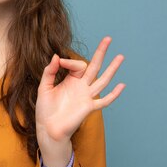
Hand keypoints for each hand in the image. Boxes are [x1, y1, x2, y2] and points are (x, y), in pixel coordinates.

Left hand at [35, 37, 124, 166]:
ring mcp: (86, 96)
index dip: (70, 61)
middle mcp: (81, 86)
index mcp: (71, 80)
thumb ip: (49, 72)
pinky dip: (113, 94)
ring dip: (112, 69)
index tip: (59, 62)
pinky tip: (122, 86)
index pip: (77, 64)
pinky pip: (104, 101)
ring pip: (103, 80)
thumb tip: (56, 56)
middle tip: (108, 38)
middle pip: (94, 66)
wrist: (48, 128)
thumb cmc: (45, 109)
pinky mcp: (89, 107)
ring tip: (120, 56)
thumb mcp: (44, 87)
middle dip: (101, 52)